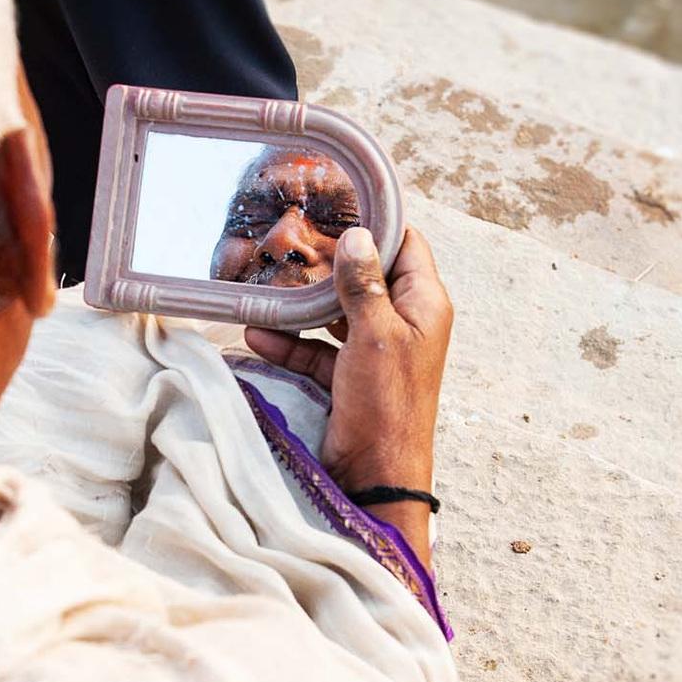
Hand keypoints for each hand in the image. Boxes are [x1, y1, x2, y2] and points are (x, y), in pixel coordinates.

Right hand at [245, 227, 452, 559]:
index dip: (377, 224)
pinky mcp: (350, 378)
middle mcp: (404, 323)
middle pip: (367, 277)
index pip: (407, 246)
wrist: (376, 476)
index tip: (339, 204)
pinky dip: (291, 344)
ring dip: (302, 305)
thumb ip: (364, 285)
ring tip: (267, 284)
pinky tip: (256, 334)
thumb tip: (358, 236)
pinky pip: (318, 350)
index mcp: (424, 305)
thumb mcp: (374, 335)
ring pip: (337, 314)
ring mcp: (376, 351)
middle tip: (290, 242)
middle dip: (328, 263)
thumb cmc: (386, 404)